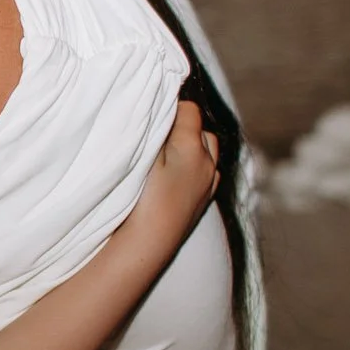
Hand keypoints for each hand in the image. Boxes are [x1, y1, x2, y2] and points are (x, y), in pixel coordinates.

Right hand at [123, 100, 220, 250]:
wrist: (149, 244)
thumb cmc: (140, 197)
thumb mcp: (142, 156)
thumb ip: (154, 129)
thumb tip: (159, 105)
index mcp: (192, 146)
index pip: (189, 109)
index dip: (170, 106)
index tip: (151, 112)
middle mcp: (208, 162)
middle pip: (200, 128)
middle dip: (182, 125)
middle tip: (155, 134)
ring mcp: (208, 183)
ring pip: (206, 151)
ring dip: (191, 146)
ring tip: (166, 154)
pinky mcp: (204, 200)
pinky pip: (206, 172)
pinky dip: (193, 166)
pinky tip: (173, 175)